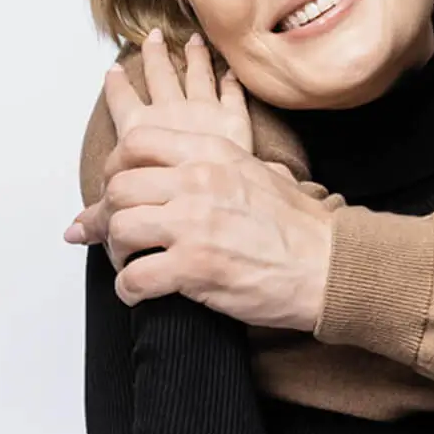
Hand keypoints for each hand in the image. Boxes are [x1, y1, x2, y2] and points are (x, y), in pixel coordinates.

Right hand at [63, 30, 252, 243]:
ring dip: (195, 56)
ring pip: (198, 74)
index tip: (111, 69)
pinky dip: (232, 80)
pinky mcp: (234, 119)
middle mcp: (172, 111)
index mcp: (142, 129)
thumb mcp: (127, 209)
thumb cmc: (174, 202)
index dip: (116, 86)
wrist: (217, 200)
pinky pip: (233, 93)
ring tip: (195, 40)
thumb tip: (73, 232)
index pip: (123, 101)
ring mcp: (205, 111)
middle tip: (153, 36)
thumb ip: (102, 215)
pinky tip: (233, 70)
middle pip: (160, 75)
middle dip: (154, 55)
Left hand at [77, 124, 331, 330]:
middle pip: (119, 187)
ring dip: (115, 252)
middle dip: (106, 214)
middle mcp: (198, 181)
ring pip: (119, 228)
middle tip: (108, 234)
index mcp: (212, 152)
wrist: (328, 264)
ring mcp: (195, 223)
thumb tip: (184, 170)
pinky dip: (128, 289)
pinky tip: (139, 292)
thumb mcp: (258, 170)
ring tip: (128, 263)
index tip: (115, 188)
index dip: (115, 167)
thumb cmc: (298, 225)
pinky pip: (134, 277)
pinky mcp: (195, 267)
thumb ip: (217, 162)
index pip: (137, 142)